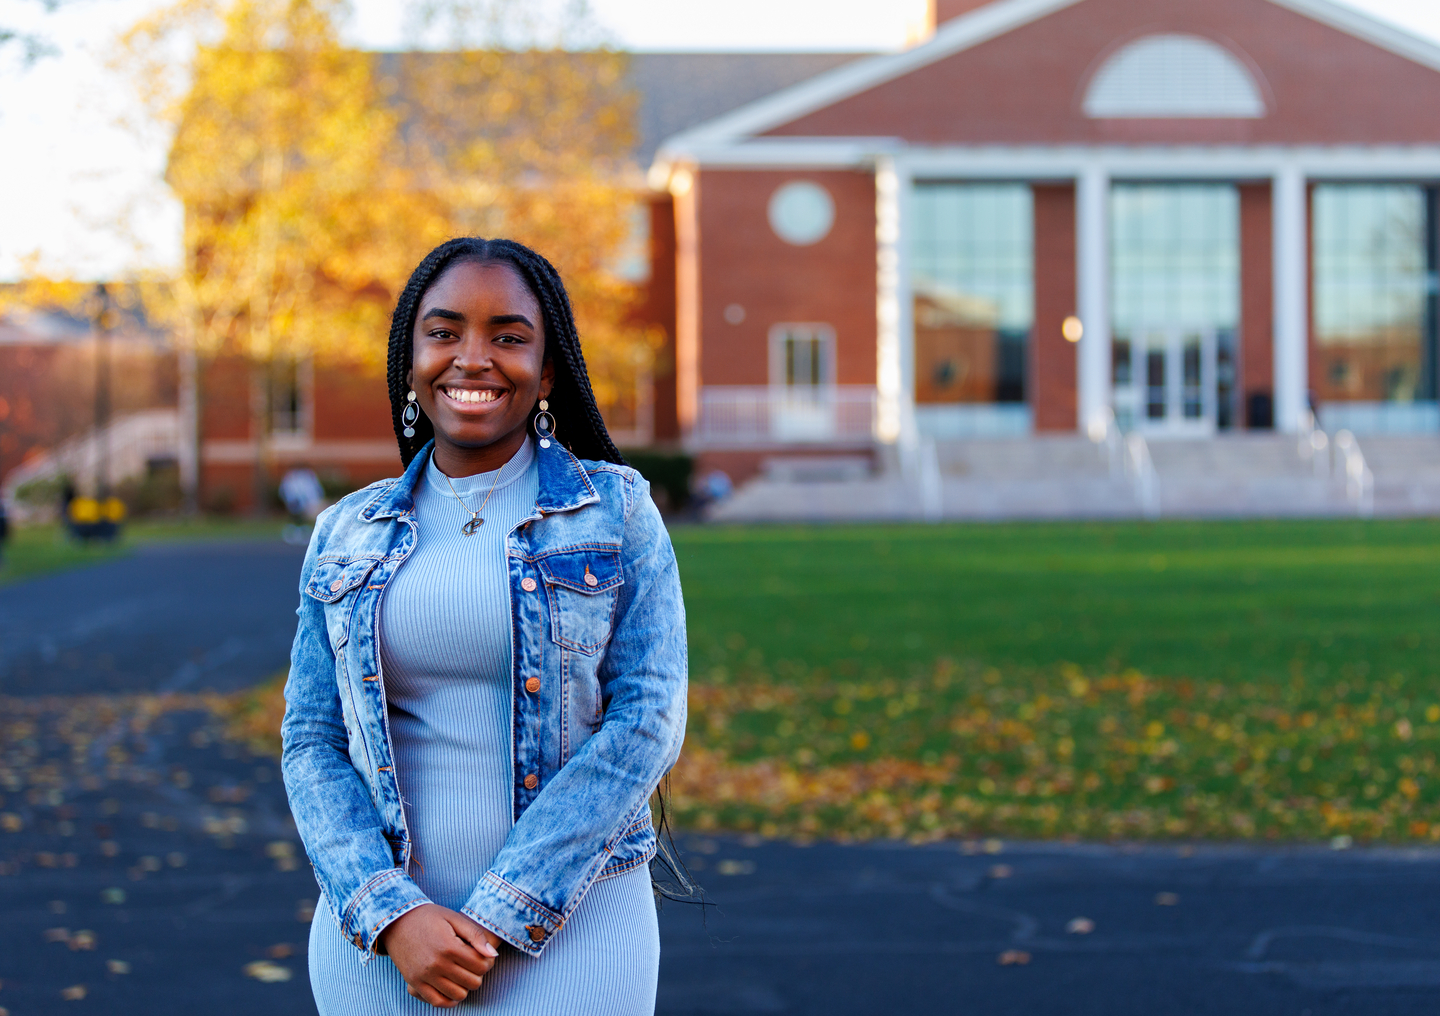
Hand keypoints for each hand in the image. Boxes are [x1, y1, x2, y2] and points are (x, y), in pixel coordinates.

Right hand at [377, 903, 500, 1007]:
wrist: (396, 921)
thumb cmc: (429, 917)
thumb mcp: (454, 918)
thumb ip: (476, 935)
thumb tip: (493, 955)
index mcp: (449, 947)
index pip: (481, 965)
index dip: (487, 962)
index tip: (482, 955)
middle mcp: (437, 964)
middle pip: (472, 982)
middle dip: (478, 974)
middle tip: (473, 964)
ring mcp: (424, 976)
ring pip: (458, 995)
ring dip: (465, 986)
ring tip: (462, 973)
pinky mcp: (415, 983)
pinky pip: (437, 1002)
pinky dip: (449, 999)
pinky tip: (453, 987)